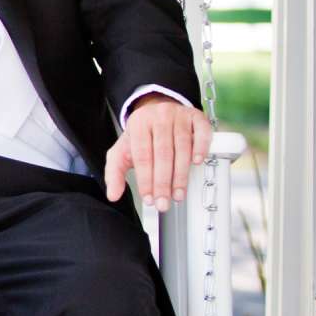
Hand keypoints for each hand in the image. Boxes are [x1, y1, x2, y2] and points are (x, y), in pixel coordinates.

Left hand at [104, 94, 212, 211]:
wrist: (155, 112)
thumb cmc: (141, 136)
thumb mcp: (122, 151)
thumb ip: (114, 173)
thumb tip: (113, 195)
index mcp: (138, 124)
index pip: (143, 156)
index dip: (146, 180)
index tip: (149, 198)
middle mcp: (159, 117)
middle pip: (162, 153)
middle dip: (163, 183)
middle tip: (163, 203)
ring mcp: (179, 115)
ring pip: (182, 147)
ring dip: (181, 175)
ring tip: (178, 194)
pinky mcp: (196, 116)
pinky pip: (202, 133)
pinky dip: (201, 148)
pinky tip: (196, 163)